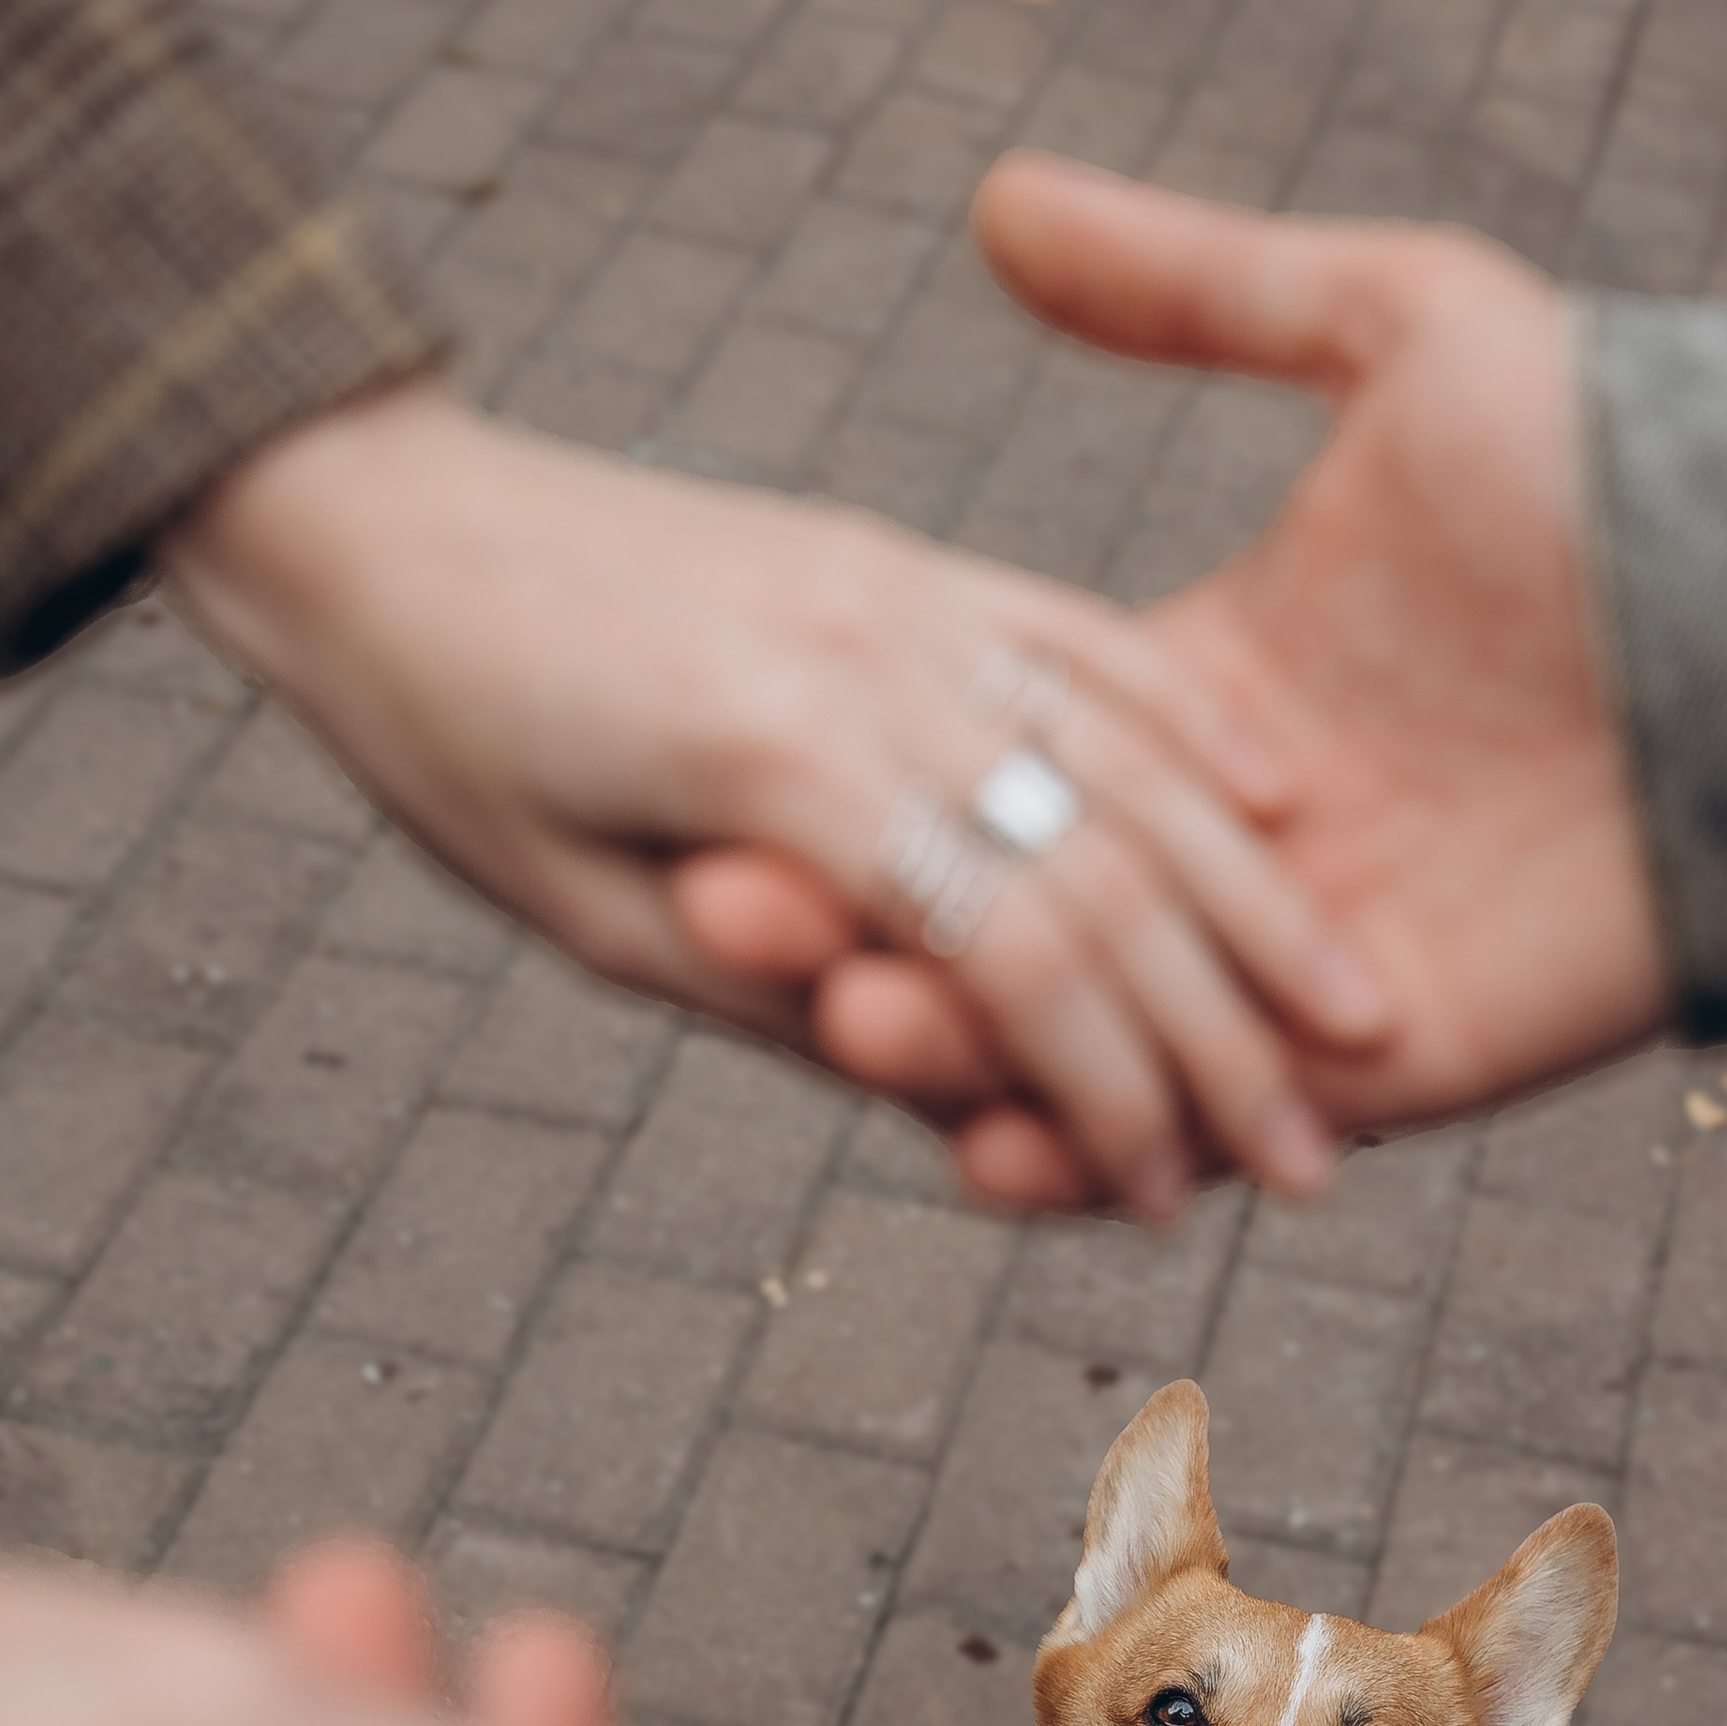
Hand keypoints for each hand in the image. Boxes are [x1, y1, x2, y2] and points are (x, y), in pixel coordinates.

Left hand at [162, 377, 1379, 1218]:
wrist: (374, 522)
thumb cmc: (453, 751)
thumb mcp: (589, 920)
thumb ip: (782, 996)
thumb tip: (959, 1091)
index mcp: (776, 770)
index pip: (1017, 955)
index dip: (1112, 1098)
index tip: (1177, 1203)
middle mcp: (867, 660)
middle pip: (1108, 860)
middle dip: (1227, 1030)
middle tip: (1317, 1159)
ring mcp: (896, 590)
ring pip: (1130, 746)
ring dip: (1256, 894)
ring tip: (1352, 1012)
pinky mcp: (899, 557)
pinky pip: (1082, 634)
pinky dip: (1193, 721)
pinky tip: (1280, 798)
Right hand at [683, 165, 1671, 1208]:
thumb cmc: (1620, 465)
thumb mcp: (1400, 330)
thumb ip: (1198, 283)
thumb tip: (998, 201)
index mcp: (1219, 698)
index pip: (1000, 764)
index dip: (869, 768)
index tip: (728, 756)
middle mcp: (1247, 853)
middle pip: (1008, 910)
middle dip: (863, 917)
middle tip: (723, 905)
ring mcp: (1310, 972)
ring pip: (1086, 1041)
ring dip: (948, 1043)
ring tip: (829, 1010)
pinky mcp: (1389, 1072)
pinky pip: (1212, 1134)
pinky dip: (1089, 1155)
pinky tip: (977, 1145)